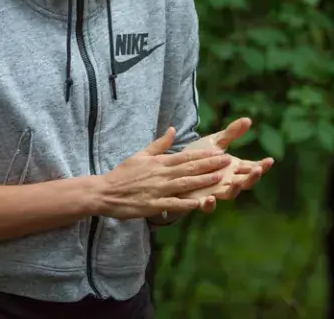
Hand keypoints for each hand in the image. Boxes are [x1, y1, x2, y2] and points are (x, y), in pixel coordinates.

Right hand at [95, 127, 232, 219]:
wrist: (106, 191)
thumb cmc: (123, 173)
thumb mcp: (141, 154)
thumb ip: (159, 144)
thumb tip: (173, 130)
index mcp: (159, 162)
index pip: (185, 156)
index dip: (203, 155)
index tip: (219, 152)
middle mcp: (161, 174)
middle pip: (189, 169)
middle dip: (210, 165)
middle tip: (227, 161)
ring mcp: (157, 190)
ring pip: (184, 184)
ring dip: (202, 181)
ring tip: (219, 178)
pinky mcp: (152, 204)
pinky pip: (172, 204)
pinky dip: (186, 204)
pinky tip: (199, 204)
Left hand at [181, 117, 274, 202]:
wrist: (176, 168)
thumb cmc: (199, 156)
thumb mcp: (215, 142)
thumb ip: (231, 133)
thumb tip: (248, 119)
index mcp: (234, 168)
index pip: (252, 167)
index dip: (262, 165)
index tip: (270, 160)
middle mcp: (228, 182)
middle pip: (245, 182)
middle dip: (253, 177)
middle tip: (258, 169)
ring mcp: (216, 192)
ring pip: (230, 194)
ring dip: (235, 189)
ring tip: (238, 181)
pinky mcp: (200, 200)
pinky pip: (207, 207)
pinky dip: (210, 205)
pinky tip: (210, 198)